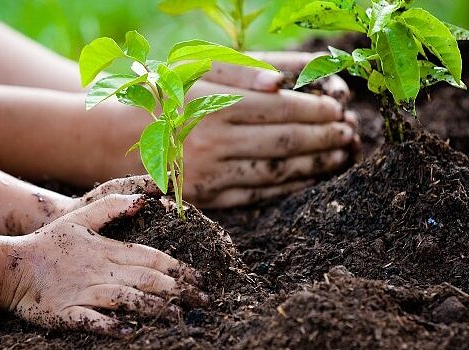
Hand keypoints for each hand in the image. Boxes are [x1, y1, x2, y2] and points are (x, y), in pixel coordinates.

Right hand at [4, 194, 206, 336]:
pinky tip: (129, 332)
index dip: (178, 268)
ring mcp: (85, 292)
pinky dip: (110, 326)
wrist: (11, 266)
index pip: (152, 257)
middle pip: (146, 279)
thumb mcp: (81, 219)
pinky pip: (92, 321)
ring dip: (152, 307)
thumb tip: (144, 200)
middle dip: (177, 290)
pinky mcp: (67, 312)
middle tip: (202, 301)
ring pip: (125, 299)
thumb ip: (112, 208)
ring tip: (175, 315)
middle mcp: (102, 271)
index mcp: (109, 250)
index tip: (200, 278)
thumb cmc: (50, 243)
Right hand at [182, 51, 358, 207]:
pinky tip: (309, 177)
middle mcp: (211, 142)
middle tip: (348, 132)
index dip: (315, 109)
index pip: (279, 109)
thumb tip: (283, 81)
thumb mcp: (199, 69)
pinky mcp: (207, 199)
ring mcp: (209, 175)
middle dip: (324, 137)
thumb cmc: (168, 95)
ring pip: (276, 172)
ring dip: (315, 165)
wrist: (119, 137)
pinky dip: (289, 187)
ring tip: (339, 155)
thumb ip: (244, 69)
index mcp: (212, 104)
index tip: (338, 107)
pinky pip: (258, 196)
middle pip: (284, 143)